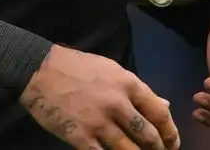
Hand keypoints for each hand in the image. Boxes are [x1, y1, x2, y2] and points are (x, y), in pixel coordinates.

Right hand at [20, 45, 180, 149]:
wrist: (37, 70)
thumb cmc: (75, 67)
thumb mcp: (110, 70)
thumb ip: (136, 90)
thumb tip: (165, 106)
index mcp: (127, 84)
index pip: (160, 113)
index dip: (170, 132)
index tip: (172, 143)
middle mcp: (117, 104)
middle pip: (149, 136)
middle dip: (158, 149)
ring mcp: (99, 122)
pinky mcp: (81, 137)